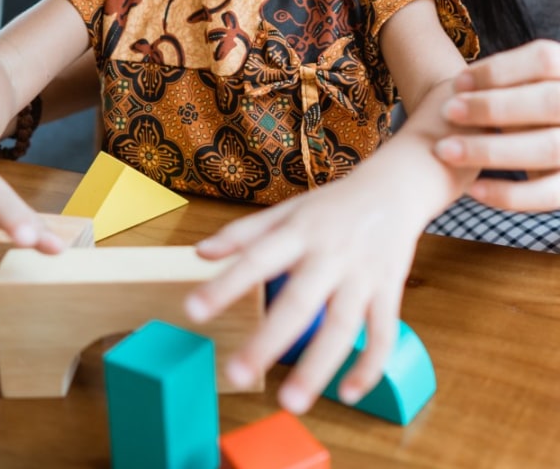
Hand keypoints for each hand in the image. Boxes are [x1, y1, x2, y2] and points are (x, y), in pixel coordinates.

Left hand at [184, 171, 418, 413]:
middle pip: (299, 302)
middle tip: (235, 374)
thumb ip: (245, 233)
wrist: (395, 187)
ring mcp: (362, 275)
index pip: (257, 259)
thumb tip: (200, 253)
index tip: (194, 311)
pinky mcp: (389, 290)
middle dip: (268, 340)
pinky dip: (369, 366)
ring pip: (341, 326)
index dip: (226, 285)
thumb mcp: (289, 209)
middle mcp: (330, 255)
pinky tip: (348, 393)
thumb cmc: (333, 204)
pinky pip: (383, 334)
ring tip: (290, 402)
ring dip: (317, 367)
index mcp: (300, 232)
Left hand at [434, 40, 559, 210]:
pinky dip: (509, 193)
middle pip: (549, 101)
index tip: (457, 81)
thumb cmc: (525, 113)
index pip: (544, 59)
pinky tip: (472, 189)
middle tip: (446, 111)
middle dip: (494, 106)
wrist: (549, 146)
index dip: (499, 70)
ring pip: (550, 148)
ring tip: (445, 150)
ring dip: (492, 150)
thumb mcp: (524, 91)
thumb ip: (505, 87)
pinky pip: (549, 193)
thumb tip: (461, 88)